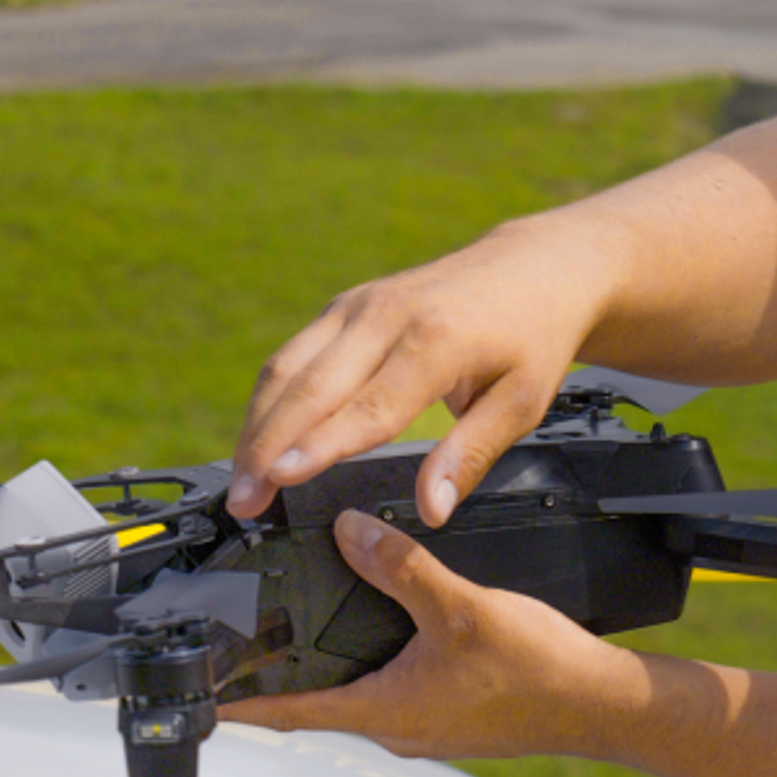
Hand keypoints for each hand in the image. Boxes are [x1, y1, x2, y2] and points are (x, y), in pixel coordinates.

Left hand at [219, 510, 634, 760]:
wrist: (601, 703)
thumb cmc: (540, 673)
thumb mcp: (461, 607)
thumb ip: (400, 567)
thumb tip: (350, 533)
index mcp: (385, 711)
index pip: (285, 713)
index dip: (235, 703)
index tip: (196, 694)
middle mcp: (396, 727)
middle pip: (315, 701)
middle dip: (279, 673)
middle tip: (246, 637)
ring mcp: (424, 723)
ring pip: (356, 690)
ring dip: (330, 662)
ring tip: (307, 621)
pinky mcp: (449, 712)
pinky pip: (393, 685)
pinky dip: (374, 657)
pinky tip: (388, 624)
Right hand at [231, 220, 621, 524]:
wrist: (534, 267)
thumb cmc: (531, 336)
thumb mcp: (521, 401)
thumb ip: (470, 454)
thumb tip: (431, 509)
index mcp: (435, 340)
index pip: (367, 405)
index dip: (319, 447)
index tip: (279, 480)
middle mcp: (387, 315)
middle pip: (310, 386)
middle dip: (267, 447)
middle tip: (242, 502)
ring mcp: (360, 305)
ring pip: (288, 366)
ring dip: (257, 425)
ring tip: (242, 482)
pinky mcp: (347, 306)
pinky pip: (295, 354)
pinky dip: (271, 399)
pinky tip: (260, 439)